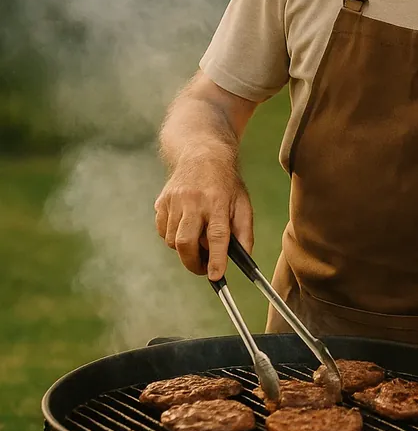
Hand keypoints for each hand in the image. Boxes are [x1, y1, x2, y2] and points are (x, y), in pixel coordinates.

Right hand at [154, 163, 253, 279]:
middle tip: (202, 270)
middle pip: (186, 242)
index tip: (215, 276)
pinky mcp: (161, 202)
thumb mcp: (243, 203)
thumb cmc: (226, 184)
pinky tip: (184, 228)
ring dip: (183, 249)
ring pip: (172, 240)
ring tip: (197, 242)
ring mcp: (174, 201)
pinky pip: (163, 231)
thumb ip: (244, 231)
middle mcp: (193, 201)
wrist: (202, 154)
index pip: (217, 235)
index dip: (216, 258)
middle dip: (192, 263)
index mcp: (218, 201)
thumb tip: (243, 258)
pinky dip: (172, 237)